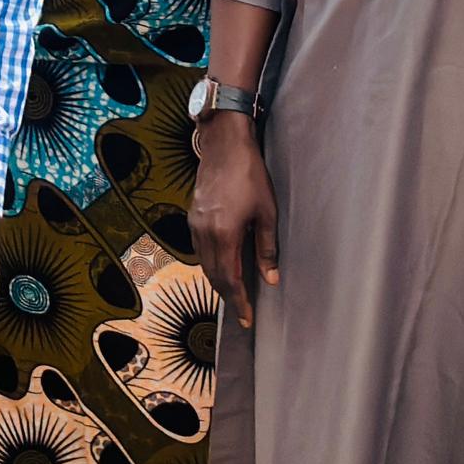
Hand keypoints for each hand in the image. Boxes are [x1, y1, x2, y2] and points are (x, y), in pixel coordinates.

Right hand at [189, 113, 277, 329]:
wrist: (224, 144)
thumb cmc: (250, 174)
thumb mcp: (266, 212)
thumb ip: (267, 248)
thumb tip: (270, 279)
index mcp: (224, 234)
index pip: (229, 279)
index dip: (238, 302)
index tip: (246, 319)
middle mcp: (204, 232)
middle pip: (213, 276)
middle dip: (228, 296)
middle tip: (242, 311)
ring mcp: (195, 224)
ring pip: (204, 264)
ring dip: (218, 281)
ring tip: (234, 292)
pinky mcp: (192, 215)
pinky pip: (199, 249)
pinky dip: (210, 263)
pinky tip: (222, 264)